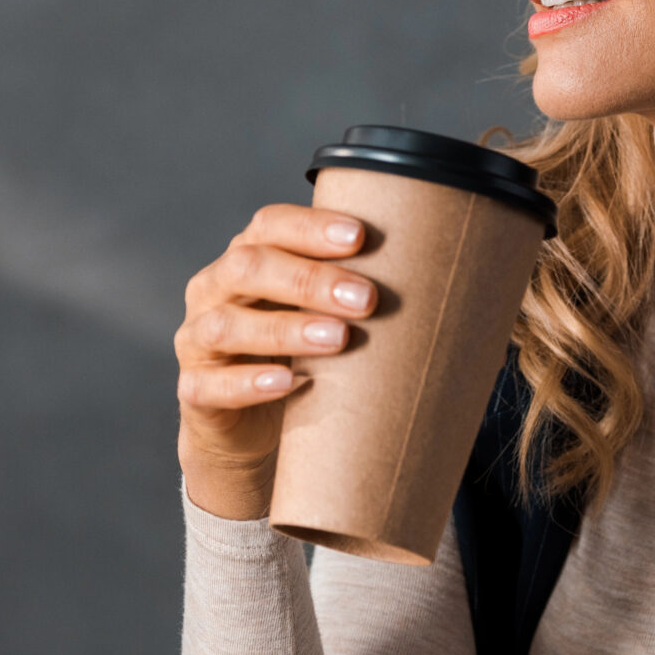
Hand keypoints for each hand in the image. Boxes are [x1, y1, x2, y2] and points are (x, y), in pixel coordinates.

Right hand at [175, 203, 377, 520]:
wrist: (251, 429)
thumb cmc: (303, 356)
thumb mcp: (327, 316)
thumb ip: (362, 291)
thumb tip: (460, 278)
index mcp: (247, 258)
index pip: (269, 225)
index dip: (311, 226)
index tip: (362, 236)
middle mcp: (214, 291)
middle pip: (249, 267)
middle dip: (310, 279)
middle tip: (367, 298)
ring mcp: (198, 340)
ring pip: (229, 326)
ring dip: (286, 329)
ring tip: (339, 339)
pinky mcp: (194, 391)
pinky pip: (210, 385)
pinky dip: (250, 384)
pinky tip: (289, 384)